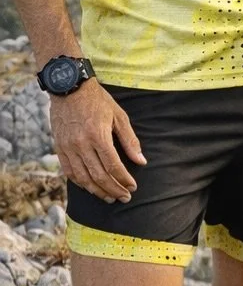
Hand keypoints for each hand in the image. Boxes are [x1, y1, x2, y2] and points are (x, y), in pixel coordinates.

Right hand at [49, 79, 146, 202]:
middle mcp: (81, 144)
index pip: (113, 166)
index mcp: (98, 135)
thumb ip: (130, 141)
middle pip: (98, 176)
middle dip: (113, 190)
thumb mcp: (119, 116)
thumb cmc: (98, 100)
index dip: (124, 180)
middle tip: (124, 197)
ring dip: (97, 191)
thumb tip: (141, 161)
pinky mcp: (59, 148)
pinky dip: (81, 183)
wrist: (69, 87)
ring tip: (109, 197)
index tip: (133, 187)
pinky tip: (91, 188)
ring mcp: (68, 147)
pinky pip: (69, 172)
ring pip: (83, 178)